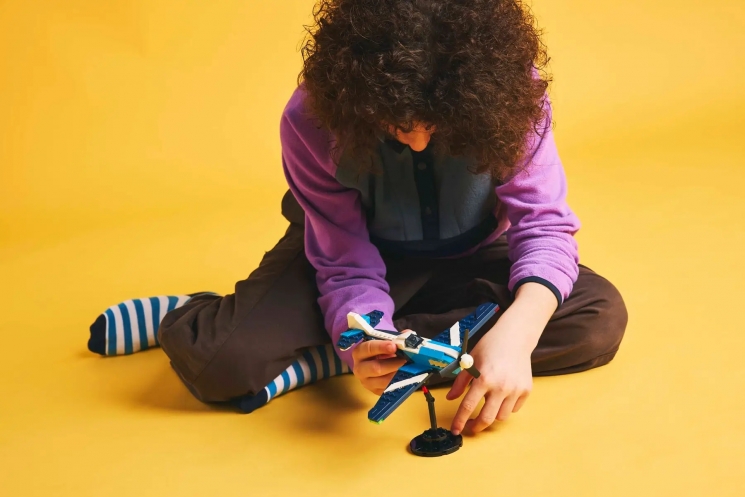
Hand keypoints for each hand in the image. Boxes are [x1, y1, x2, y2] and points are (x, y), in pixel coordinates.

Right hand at [351, 339, 406, 394]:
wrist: (377, 365)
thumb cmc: (381, 351)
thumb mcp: (385, 342)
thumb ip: (395, 338)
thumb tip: (407, 335)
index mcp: (359, 352)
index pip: (367, 348)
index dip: (381, 347)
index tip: (394, 346)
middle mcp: (360, 368)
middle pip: (375, 368)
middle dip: (393, 363)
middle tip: (406, 359)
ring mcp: (367, 382)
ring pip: (384, 381)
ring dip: (399, 374)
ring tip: (410, 368)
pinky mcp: (376, 392)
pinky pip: (389, 389)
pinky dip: (400, 383)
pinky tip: (408, 376)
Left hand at [446, 283, 556, 434]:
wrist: (515, 337)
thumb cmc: (490, 346)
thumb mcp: (470, 361)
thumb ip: (460, 382)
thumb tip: (450, 398)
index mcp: (483, 378)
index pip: (468, 406)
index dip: (460, 421)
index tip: (455, 430)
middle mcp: (501, 386)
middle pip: (486, 419)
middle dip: (476, 426)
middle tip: (471, 426)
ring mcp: (515, 389)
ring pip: (501, 417)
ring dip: (492, 416)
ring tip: (487, 405)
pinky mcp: (526, 390)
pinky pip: (514, 409)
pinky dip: (505, 407)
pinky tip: (501, 397)